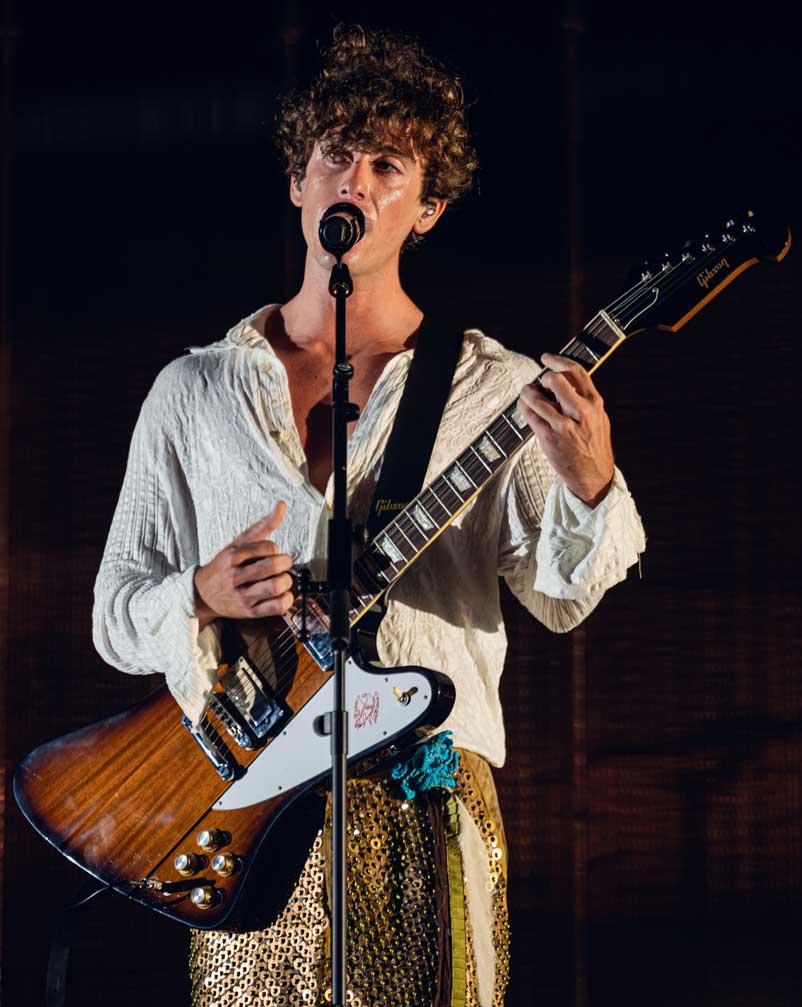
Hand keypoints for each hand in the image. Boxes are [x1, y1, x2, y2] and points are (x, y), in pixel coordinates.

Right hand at [193, 501, 294, 629]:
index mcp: (234, 556)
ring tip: (282, 579)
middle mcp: (237, 575)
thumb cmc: (224, 566)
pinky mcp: (249, 612)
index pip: (268, 547)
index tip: (271, 552)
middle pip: (273, 566)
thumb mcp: (238, 543)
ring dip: (286, 581)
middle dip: (285, 562)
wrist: (202, 594)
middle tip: (281, 564)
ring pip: (275, 587)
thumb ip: (262, 525)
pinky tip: (282, 594)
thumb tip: (282, 504)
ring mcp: (242, 595)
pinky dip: (286, 600)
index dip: (275, 548)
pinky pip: (275, 607)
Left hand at [518, 353, 614, 507]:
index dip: (558, 361)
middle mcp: (580, 412)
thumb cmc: (593, 445)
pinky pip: (530, 415)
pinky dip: (524, 407)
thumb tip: (564, 379)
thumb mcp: (598, 417)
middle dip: (543, 377)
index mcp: (594, 403)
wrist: (593, 476)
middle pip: (555, 380)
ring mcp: (564, 425)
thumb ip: (584, 399)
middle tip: (539, 382)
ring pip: (537, 397)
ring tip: (526, 392)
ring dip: (527, 391)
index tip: (546, 358)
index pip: (576, 371)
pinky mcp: (549, 438)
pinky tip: (524, 405)